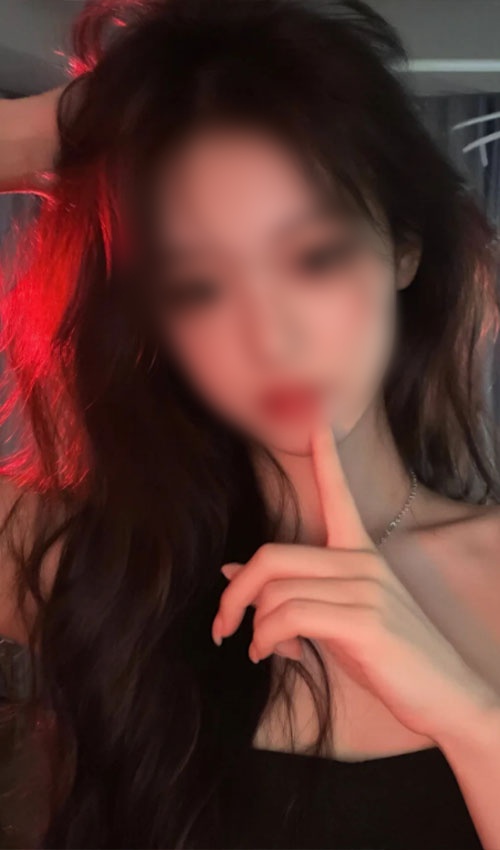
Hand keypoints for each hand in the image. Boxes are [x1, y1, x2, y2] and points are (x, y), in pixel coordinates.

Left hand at [211, 412, 496, 742]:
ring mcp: (365, 588)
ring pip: (276, 591)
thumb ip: (291, 591)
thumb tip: (230, 573)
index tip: (316, 421)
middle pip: (271, 556)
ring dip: (254, 628)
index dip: (325, 457)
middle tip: (223, 625)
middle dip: (235, 595)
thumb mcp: (336, 617)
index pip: (338, 495)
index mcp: (360, 552)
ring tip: (261, 649)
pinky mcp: (364, 621)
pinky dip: (268, 639)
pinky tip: (280, 656)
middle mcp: (361, 561)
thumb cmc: (388, 655)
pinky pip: (290, 616)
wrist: (445, 694)